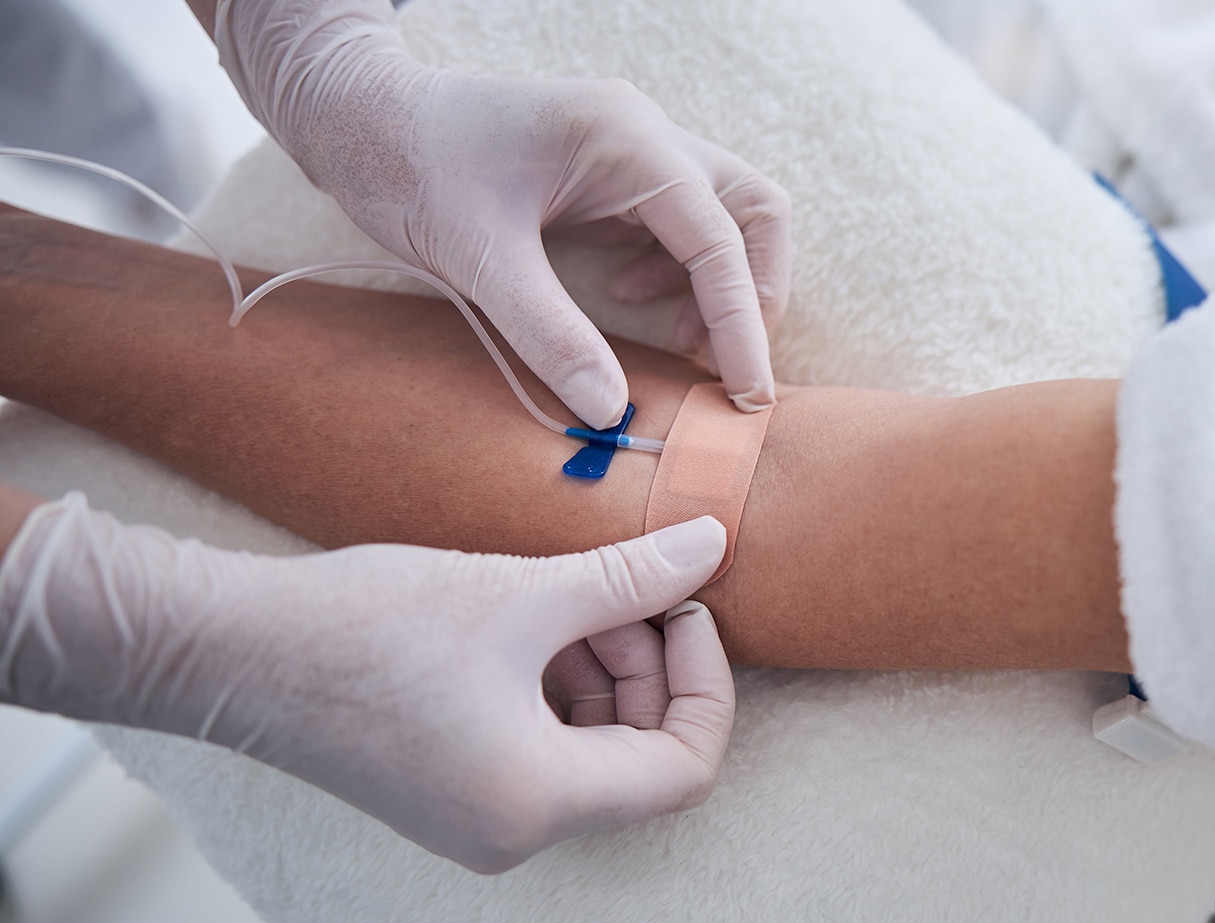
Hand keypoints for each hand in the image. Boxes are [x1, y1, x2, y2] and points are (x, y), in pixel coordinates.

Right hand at [0, 493, 736, 872]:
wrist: (228, 649)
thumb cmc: (366, 627)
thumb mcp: (520, 594)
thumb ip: (631, 578)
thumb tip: (717, 544)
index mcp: (541, 803)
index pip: (684, 768)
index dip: (705, 683)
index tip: (687, 606)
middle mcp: (514, 834)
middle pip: (640, 759)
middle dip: (649, 667)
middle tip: (626, 588)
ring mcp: (477, 821)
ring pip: (590, 749)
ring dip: (602, 670)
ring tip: (570, 597)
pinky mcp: (446, 794)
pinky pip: (540, 748)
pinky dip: (555, 686)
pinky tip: (531, 621)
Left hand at [213, 0, 789, 427]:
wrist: (355, 115)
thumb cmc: (408, 164)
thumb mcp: (477, 257)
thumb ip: (549, 332)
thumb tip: (610, 410)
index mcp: (625, 140)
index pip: (718, 238)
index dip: (741, 321)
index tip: (745, 392)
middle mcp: (644, 135)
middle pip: (753, 212)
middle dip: (753, 292)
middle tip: (726, 365)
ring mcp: (631, 148)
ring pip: (725, 215)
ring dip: (719, 283)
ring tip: (679, 342)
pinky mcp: (610, 170)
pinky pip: (679, 220)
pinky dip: (678, 270)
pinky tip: (628, 298)